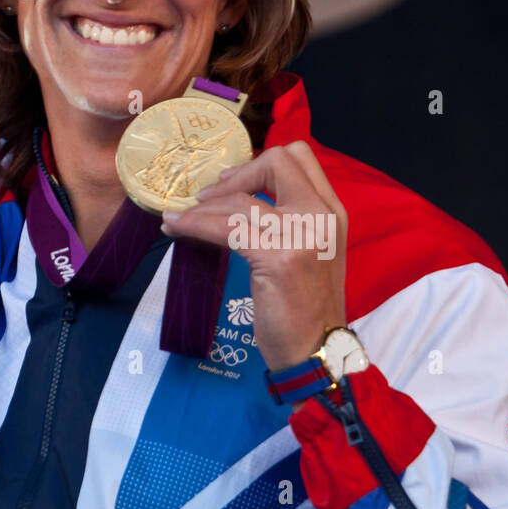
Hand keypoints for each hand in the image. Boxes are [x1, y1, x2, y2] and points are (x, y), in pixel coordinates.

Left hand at [161, 140, 346, 375]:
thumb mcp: (311, 250)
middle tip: (209, 197)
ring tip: (181, 217)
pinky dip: (193, 224)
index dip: (261, 162)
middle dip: (237, 173)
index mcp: (332, 211)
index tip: (234, 181)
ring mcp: (301, 235)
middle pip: (277, 161)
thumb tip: (242, 192)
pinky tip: (175, 227)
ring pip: (242, 198)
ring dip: (203, 207)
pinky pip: (225, 228)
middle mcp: (322, 216)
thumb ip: (291, 218)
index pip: (300, 156)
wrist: (317, 352)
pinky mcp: (277, 257)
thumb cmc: (306, 306)